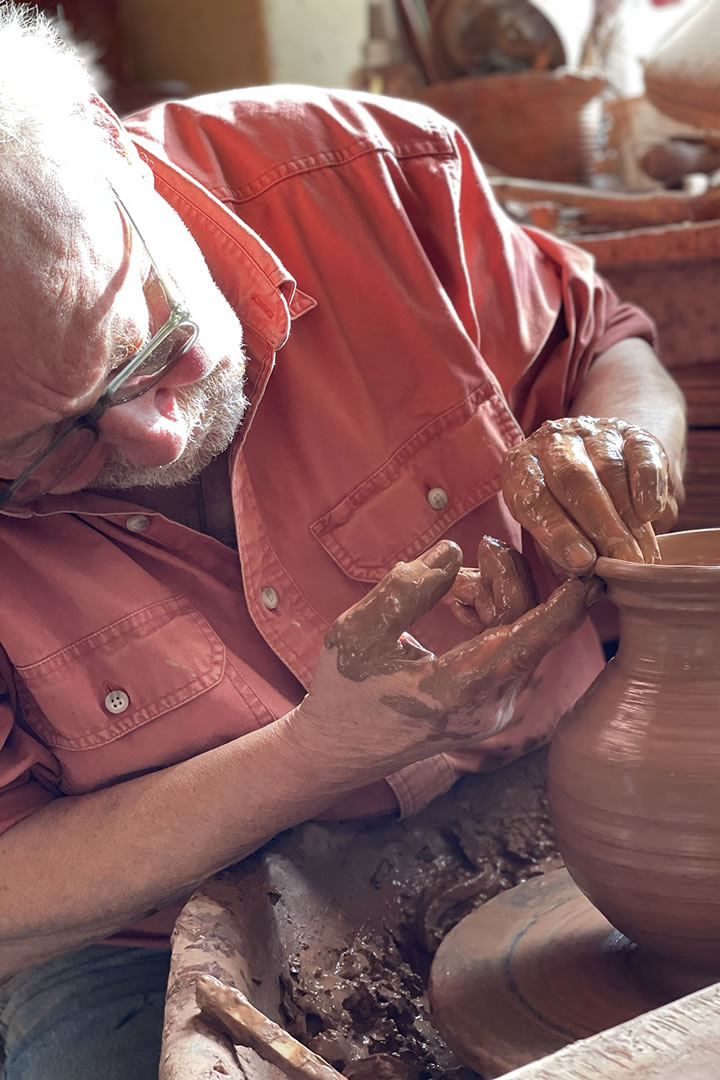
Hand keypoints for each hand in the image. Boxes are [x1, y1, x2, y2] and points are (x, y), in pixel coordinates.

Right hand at [292, 539, 596, 784]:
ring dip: (493, 595)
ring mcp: (495, 708)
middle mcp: (489, 705)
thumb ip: (405, 590)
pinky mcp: (492, 703)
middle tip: (474, 550)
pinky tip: (458, 600)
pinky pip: (511, 647)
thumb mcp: (357, 631)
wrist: (336, 749)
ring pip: (521, 634)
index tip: (590, 569)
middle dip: (504, 579)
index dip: (563, 606)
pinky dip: (491, 614)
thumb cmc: (342, 690)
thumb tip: (453, 552)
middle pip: (525, 627)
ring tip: (449, 584)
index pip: (527, 643)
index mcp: (457, 691)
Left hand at [501, 416, 681, 575]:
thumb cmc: (563, 508)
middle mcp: (553, 441)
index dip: (558, 532)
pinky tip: (650, 514)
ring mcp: (593, 432)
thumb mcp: (547, 527)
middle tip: (621, 562)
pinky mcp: (632, 432)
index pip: (533, 496)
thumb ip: (558, 551)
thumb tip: (584, 573)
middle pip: (574, 478)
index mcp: (521, 466)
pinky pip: (642, 454)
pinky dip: (648, 486)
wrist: (594, 462)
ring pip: (610, 469)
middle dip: (601, 526)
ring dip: (627, 516)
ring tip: (640, 553)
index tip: (582, 563)